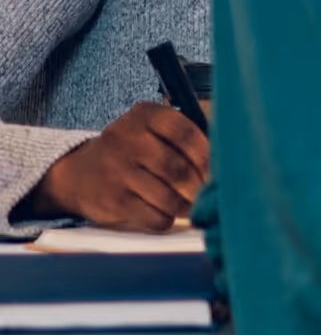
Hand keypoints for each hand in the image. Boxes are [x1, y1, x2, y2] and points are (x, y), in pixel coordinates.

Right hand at [29, 105, 207, 229]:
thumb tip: (229, 163)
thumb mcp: (151, 130)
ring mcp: (116, 171)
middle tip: (207, 193)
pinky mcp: (112, 200)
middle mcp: (127, 139)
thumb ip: (186, 138)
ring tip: (188, 204)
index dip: (208, 156)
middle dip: (199, 186)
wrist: (77, 173)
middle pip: (180, 170)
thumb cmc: (131, 152)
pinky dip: (167, 219)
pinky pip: (154, 216)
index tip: (218, 169)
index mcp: (144, 116)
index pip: (186, 133)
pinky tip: (165, 213)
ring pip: (169, 197)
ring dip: (186, 205)